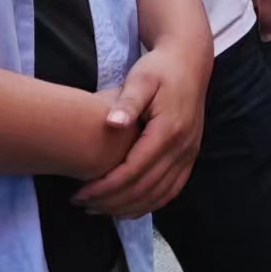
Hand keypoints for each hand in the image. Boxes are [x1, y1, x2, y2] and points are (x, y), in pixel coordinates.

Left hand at [74, 32, 212, 217]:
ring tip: (99, 210)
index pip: (133, 171)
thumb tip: (112, 123)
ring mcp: (189, 153)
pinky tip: (129, 207)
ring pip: (160, 195)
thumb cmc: (160, 68)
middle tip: (83, 205)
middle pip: (145, 188)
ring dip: (129, 208)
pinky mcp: (190, 155)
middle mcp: (182, 147)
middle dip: (112, 202)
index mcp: (168, 129)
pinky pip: (172, 190)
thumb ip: (127, 102)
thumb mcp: (141, 78)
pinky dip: (150, 204)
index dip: (105, 187)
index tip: (80, 194)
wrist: (190, 61)